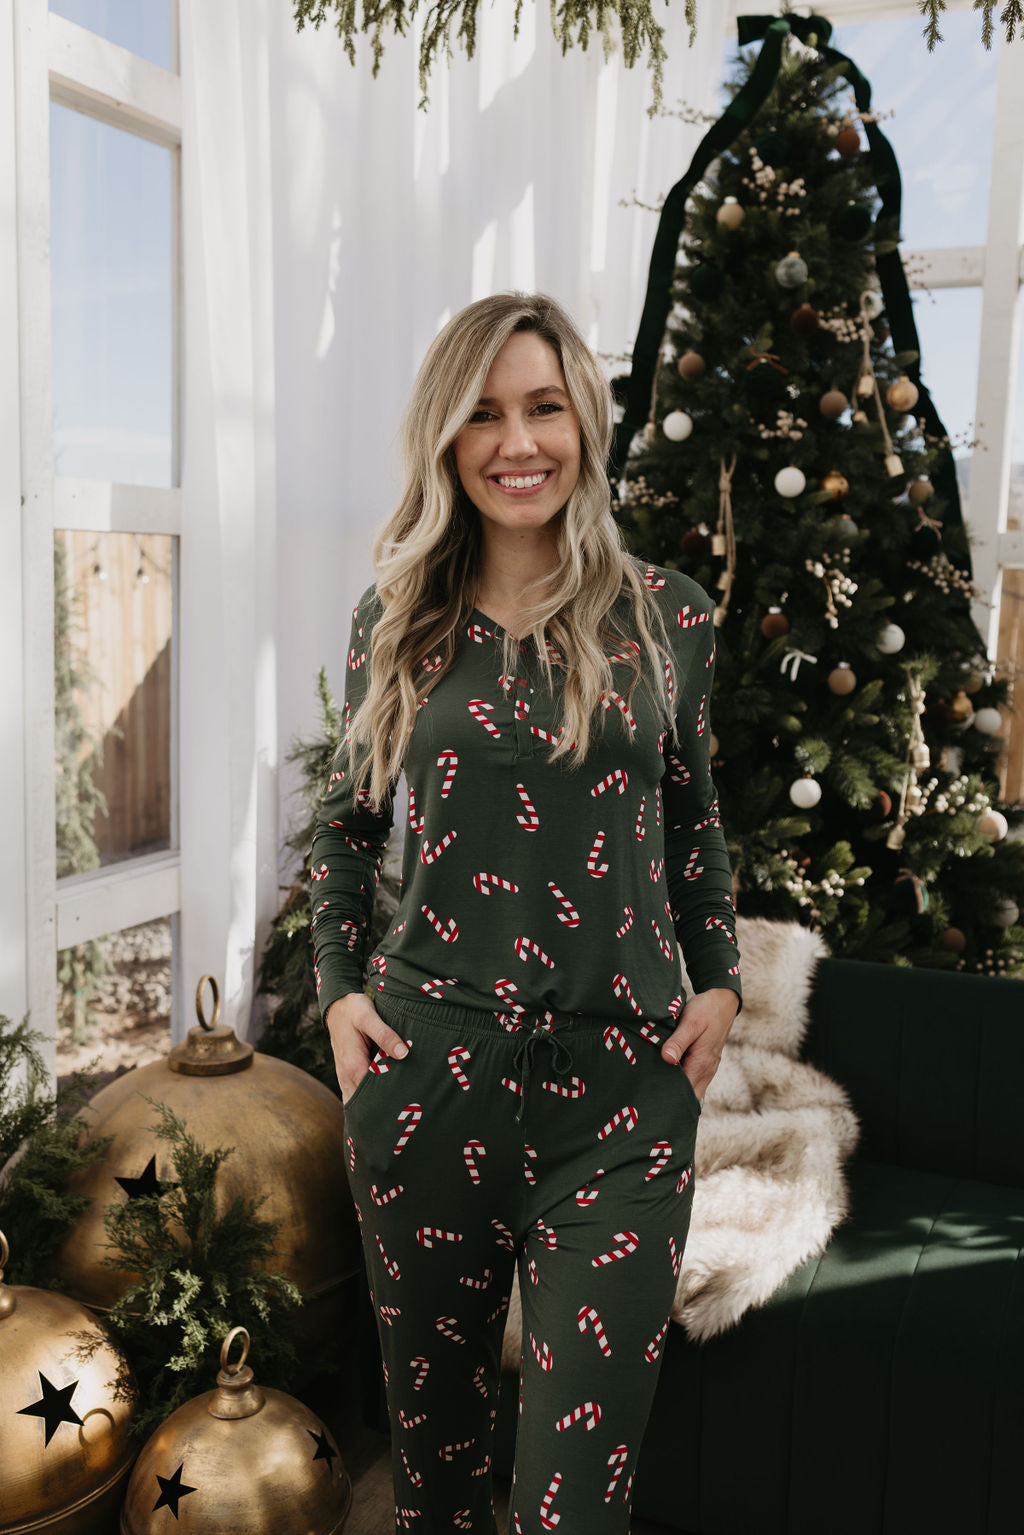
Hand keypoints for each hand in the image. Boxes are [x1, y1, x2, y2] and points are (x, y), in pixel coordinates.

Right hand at [325, 992, 409, 1103]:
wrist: (336, 1006)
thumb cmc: (353, 1010)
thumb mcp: (368, 1016)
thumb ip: (385, 1035)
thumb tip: (403, 1053)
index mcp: (353, 1065)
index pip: (371, 1095)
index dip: (388, 1101)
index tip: (406, 1105)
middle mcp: (346, 1076)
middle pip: (364, 1103)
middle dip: (381, 1109)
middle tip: (404, 1114)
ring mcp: (345, 1077)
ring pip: (358, 1101)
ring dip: (373, 1107)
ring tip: (394, 1115)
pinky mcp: (347, 1074)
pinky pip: (355, 1094)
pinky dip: (365, 1101)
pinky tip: (381, 1104)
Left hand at [659, 988, 739, 1105]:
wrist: (723, 1001)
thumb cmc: (706, 1010)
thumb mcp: (691, 1022)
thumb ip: (678, 1042)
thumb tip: (666, 1059)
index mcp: (701, 1065)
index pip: (684, 1094)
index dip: (668, 1098)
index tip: (650, 1100)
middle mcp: (706, 1071)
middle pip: (688, 1097)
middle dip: (670, 1099)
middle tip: (647, 1098)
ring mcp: (706, 1068)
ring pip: (690, 1089)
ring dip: (675, 1089)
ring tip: (653, 1089)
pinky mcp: (704, 1063)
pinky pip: (692, 1079)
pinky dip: (680, 1081)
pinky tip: (665, 1075)